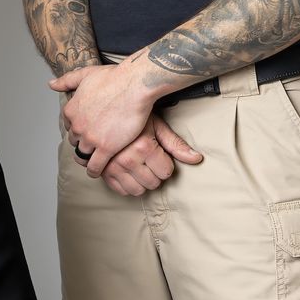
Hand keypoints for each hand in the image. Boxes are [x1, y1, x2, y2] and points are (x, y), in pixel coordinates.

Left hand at [51, 61, 158, 177]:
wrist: (134, 85)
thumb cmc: (114, 77)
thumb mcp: (85, 74)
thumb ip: (66, 80)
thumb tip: (51, 85)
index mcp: (71, 110)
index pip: (69, 126)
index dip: (77, 129)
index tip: (85, 131)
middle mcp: (77, 126)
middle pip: (75, 141)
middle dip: (82, 143)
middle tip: (92, 146)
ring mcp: (91, 138)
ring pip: (83, 155)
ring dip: (87, 159)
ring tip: (93, 162)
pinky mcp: (106, 148)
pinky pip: (95, 165)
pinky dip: (95, 171)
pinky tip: (97, 172)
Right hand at [78, 115, 203, 195]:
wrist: (105, 108)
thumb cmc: (133, 116)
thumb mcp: (157, 126)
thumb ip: (176, 145)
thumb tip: (197, 159)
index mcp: (143, 146)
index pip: (166, 172)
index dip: (165, 163)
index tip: (159, 154)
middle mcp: (127, 159)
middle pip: (153, 183)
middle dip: (155, 173)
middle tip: (149, 159)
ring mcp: (112, 166)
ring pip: (137, 190)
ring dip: (141, 181)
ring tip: (139, 166)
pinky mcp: (103, 172)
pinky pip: (120, 190)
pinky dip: (126, 184)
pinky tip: (127, 171)